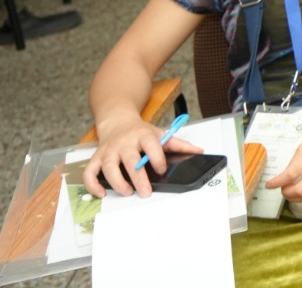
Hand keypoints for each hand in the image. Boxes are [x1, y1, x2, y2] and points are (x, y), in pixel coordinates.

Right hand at [82, 115, 204, 197]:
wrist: (117, 121)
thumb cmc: (140, 132)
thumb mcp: (160, 133)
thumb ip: (179, 144)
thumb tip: (198, 151)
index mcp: (143, 135)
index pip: (151, 145)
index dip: (157, 158)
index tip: (161, 170)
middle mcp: (125, 143)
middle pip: (130, 160)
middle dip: (137, 177)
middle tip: (145, 191)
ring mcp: (109, 151)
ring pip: (109, 167)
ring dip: (117, 182)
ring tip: (127, 192)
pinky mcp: (96, 158)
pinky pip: (89, 172)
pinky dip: (92, 184)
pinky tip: (102, 193)